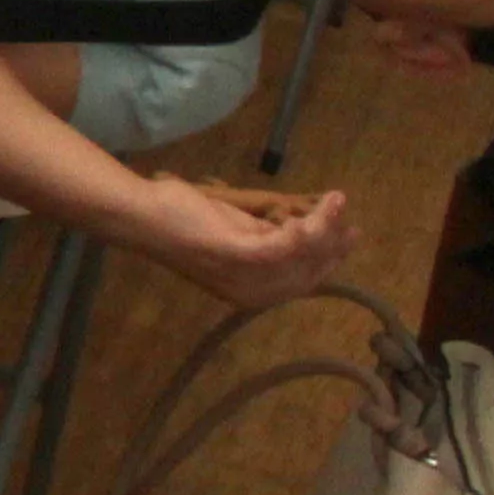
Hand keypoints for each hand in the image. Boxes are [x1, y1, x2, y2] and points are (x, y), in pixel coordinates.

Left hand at [121, 173, 353, 310]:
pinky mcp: (235, 255)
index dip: (329, 260)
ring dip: (325, 227)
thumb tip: (301, 230)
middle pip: (308, 273)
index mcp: (250, 292)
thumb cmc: (184, 219)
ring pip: (301, 257)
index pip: (303, 282)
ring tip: (337, 200)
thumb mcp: (236, 234)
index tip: (347, 235)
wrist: (144, 215)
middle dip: (334, 245)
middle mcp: (250, 293)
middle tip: (349, 218)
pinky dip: (304, 232)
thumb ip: (267, 240)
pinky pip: (281, 249)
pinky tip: (313, 215)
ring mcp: (242, 278)